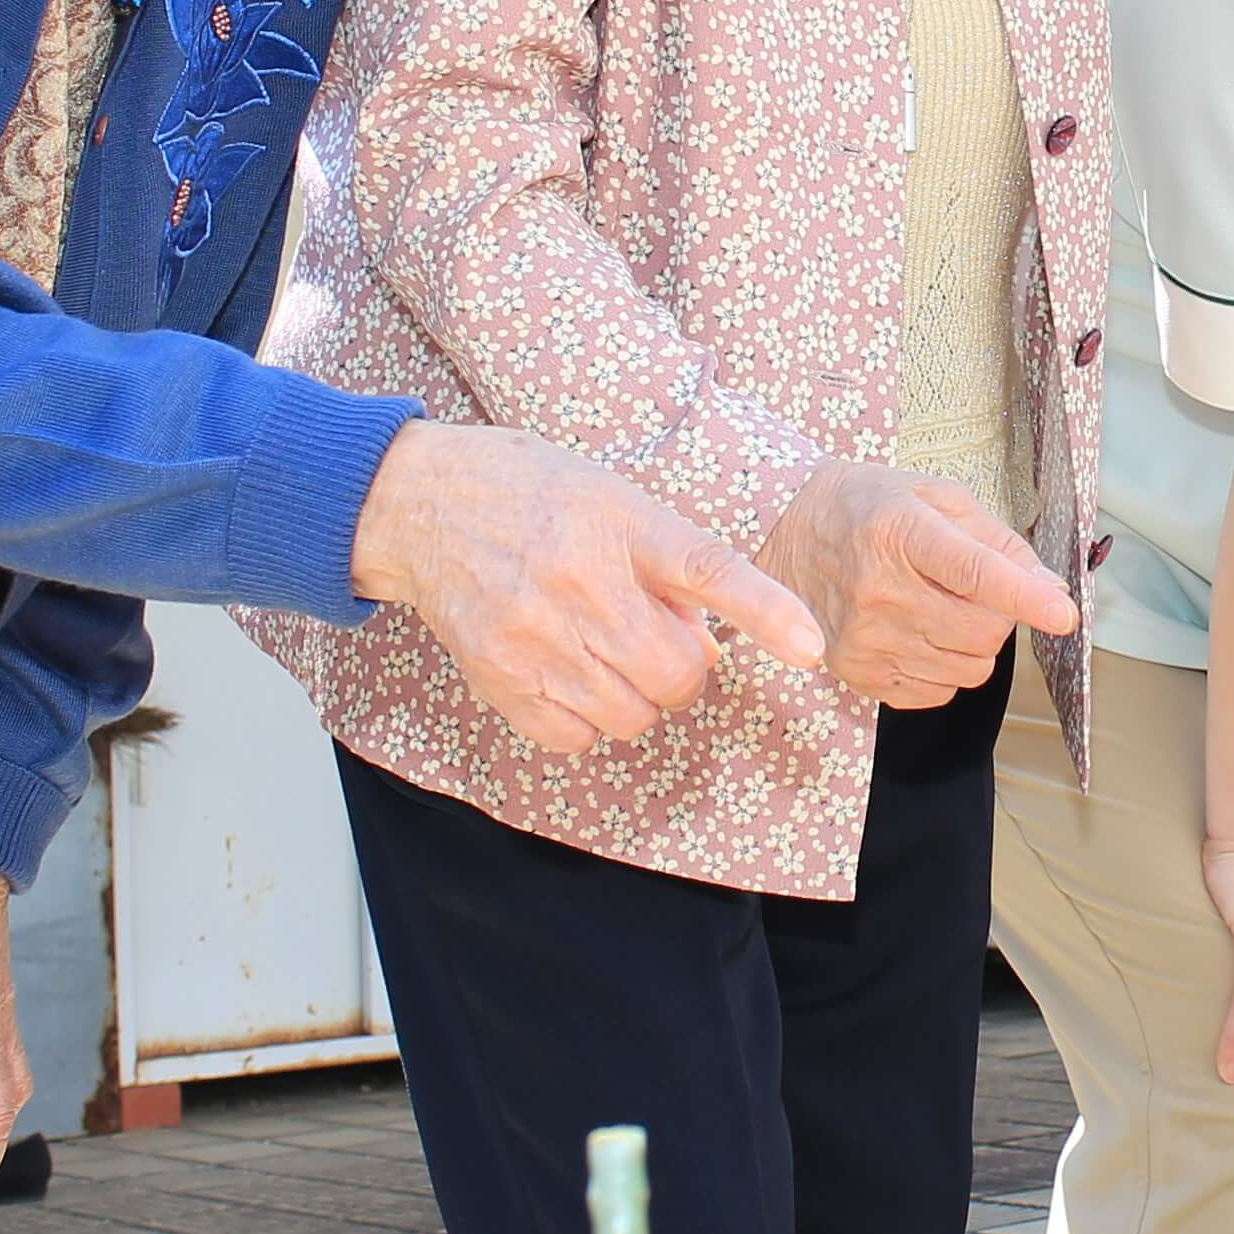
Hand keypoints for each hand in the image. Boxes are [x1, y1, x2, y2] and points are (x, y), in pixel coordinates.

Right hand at [352, 423, 827, 754]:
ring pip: (632, 716)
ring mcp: (535, 635)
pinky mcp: (499, 676)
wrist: (423, 504)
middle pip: (676, 675)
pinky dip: (587, 721)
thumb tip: (707, 645)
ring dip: (635, 698)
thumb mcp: (615, 499)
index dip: (765, 611)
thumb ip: (670, 562)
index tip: (810, 647)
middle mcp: (580, 581)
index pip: (708, 569)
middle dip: (680, 669)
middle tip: (651, 635)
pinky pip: (576, 737)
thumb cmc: (533, 495)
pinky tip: (569, 675)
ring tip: (604, 651)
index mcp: (622, 524)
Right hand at [757, 461, 1078, 710]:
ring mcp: (864, 638)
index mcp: (902, 531)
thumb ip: (998, 541)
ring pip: (968, 669)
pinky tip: (918, 634)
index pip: (975, 572)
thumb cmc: (869, 508)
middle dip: (999, 616)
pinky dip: (944, 669)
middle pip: (982, 631)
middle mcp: (879, 588)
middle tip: (974, 591)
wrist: (786, 531)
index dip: (1025, 596)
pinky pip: (937, 692)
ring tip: (940, 608)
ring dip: (973, 645)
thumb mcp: (935, 498)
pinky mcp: (856, 673)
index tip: (1063, 614)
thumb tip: (1051, 588)